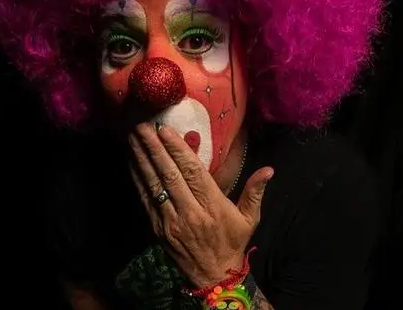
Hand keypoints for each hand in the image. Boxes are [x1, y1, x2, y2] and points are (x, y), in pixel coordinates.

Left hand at [128, 123, 273, 287]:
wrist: (214, 277)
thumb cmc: (232, 242)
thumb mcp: (250, 219)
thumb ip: (255, 192)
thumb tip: (269, 170)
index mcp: (212, 206)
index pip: (193, 173)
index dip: (178, 150)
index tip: (166, 130)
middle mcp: (189, 212)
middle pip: (169, 175)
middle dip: (154, 148)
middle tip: (143, 125)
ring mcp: (170, 221)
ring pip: (154, 185)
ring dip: (142, 158)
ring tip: (134, 136)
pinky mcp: (158, 228)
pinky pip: (145, 199)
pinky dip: (138, 178)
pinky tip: (133, 160)